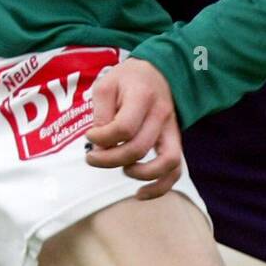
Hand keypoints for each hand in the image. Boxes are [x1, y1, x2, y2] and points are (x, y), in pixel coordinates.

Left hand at [84, 59, 182, 199]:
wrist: (156, 71)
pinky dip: (160, 188)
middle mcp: (161, 114)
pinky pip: (175, 171)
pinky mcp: (175, 141)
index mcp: (142, 96)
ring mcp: (172, 129)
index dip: (102, 138)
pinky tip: (139, 194)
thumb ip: (101, 113)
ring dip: (139, 174)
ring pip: (166, 162)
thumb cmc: (126, 80)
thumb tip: (99, 146)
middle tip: (92, 158)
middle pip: (139, 148)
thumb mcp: (106, 85)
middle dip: (110, 160)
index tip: (90, 135)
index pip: (123, 127)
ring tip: (120, 169)